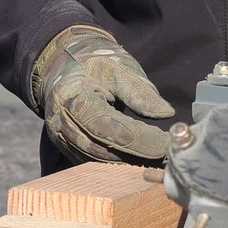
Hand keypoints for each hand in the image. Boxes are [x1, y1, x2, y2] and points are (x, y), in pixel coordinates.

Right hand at [30, 24, 174, 164]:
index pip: (110, 128)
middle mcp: (62, 123)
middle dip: (138, 156)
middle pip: (103, 150)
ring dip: (128, 163)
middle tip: (167, 156)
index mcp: (74, 99)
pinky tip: (139, 159)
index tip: (167, 143)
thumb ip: (141, 93)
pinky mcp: (65, 147)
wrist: (62, 65)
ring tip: (157, 160)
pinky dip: (116, 163)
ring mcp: (61, 138)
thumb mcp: (119, 69)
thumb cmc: (94, 64)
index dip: (141, 140)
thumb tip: (166, 114)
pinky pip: (92, 161)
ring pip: (97, 160)